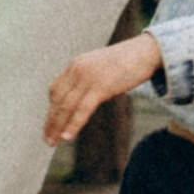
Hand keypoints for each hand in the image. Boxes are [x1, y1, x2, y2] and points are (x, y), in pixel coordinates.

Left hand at [45, 32, 161, 144]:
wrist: (146, 51)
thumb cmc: (127, 61)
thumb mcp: (101, 67)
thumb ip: (89, 78)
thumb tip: (84, 95)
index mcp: (76, 64)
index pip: (56, 89)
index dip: (51, 108)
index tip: (51, 123)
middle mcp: (78, 69)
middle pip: (58, 100)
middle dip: (51, 121)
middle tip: (48, 139)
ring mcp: (88, 78)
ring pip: (67, 106)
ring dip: (57, 126)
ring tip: (53, 142)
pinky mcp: (101, 86)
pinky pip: (83, 109)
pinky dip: (73, 124)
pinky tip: (67, 137)